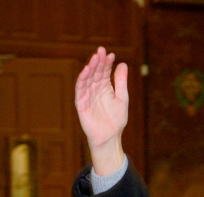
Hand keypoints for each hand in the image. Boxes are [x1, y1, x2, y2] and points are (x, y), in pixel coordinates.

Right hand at [74, 46, 128, 175]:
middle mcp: (95, 89)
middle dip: (98, 61)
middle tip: (101, 51)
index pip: (104, 71)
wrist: (110, 137)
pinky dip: (82, 80)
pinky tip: (86, 71)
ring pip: (87, 78)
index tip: (111, 55)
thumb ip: (121, 82)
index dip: (107, 63)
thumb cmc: (116, 120)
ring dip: (90, 68)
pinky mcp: (81, 103)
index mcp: (105, 87)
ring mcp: (87, 95)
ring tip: (95, 58)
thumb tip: (123, 64)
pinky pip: (80, 89)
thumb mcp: (122, 98)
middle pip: (95, 72)